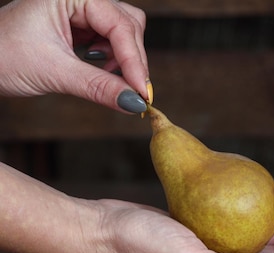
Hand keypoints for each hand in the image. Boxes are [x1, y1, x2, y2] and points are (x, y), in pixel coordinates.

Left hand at [0, 0, 149, 109]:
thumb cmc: (5, 56)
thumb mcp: (56, 72)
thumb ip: (98, 87)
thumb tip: (133, 103)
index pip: (119, 24)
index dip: (134, 60)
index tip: (142, 93)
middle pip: (128, 24)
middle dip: (132, 60)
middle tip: (133, 95)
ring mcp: (79, 11)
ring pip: (122, 33)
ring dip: (122, 61)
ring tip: (108, 83)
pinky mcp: (78, 28)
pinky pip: (108, 43)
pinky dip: (111, 63)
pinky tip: (99, 74)